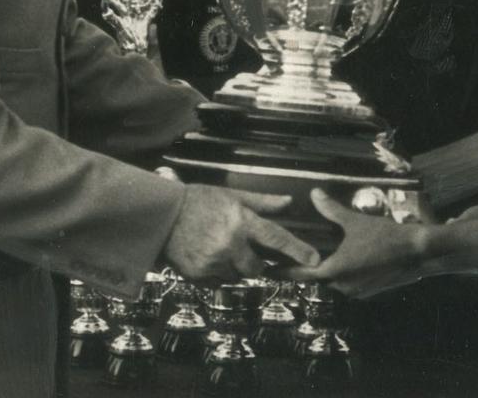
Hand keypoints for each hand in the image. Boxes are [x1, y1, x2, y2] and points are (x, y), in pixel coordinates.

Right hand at [163, 184, 318, 281]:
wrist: (162, 216)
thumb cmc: (199, 201)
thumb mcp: (231, 195)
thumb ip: (261, 202)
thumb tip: (288, 202)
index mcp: (242, 221)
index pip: (277, 238)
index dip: (298, 250)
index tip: (315, 260)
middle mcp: (231, 244)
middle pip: (258, 267)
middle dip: (255, 262)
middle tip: (242, 249)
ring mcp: (214, 261)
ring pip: (238, 276)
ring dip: (235, 268)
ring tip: (219, 249)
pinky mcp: (199, 275)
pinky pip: (219, 282)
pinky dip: (218, 273)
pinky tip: (207, 256)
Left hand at [285, 189, 434, 298]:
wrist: (418, 254)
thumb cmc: (385, 237)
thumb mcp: (355, 221)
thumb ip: (332, 210)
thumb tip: (315, 194)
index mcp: (334, 271)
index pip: (300, 274)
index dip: (282, 271)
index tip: (267, 269)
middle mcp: (341, 287)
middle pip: (315, 278)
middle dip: (305, 267)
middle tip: (290, 255)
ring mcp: (355, 292)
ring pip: (332, 281)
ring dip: (325, 271)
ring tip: (317, 255)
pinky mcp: (367, 292)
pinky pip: (347, 283)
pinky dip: (341, 273)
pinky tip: (345, 259)